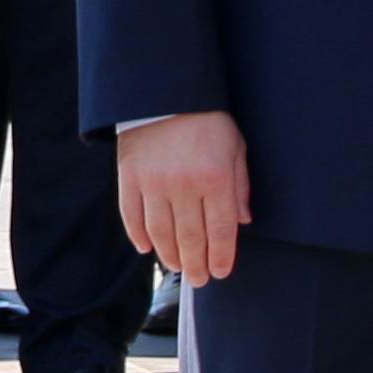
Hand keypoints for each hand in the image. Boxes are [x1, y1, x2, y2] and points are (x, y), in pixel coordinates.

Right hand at [117, 110, 249, 287]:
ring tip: (176, 267)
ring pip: (161, 232)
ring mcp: (154, 182)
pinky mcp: (130, 177)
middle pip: (190, 237)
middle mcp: (185, 184)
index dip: (221, 257)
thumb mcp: (235, 147)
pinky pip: (133, 215)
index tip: (220, 273)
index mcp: (215, 177)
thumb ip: (240, 186)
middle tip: (198, 281)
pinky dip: (139, 235)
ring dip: (169, 255)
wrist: (165, 91)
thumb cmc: (207, 120)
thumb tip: (243, 222)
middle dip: (196, 264)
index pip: (220, 230)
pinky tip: (147, 248)